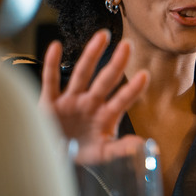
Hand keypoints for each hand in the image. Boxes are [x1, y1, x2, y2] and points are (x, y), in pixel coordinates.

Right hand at [39, 30, 149, 163]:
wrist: (55, 160)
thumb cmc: (82, 153)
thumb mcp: (103, 154)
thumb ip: (120, 149)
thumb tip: (141, 146)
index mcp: (106, 115)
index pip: (123, 100)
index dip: (132, 89)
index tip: (145, 75)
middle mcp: (91, 103)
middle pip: (105, 80)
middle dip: (117, 63)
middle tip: (128, 45)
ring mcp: (71, 101)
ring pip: (82, 74)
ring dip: (91, 55)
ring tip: (102, 36)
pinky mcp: (49, 102)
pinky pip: (50, 80)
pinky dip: (51, 64)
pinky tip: (56, 46)